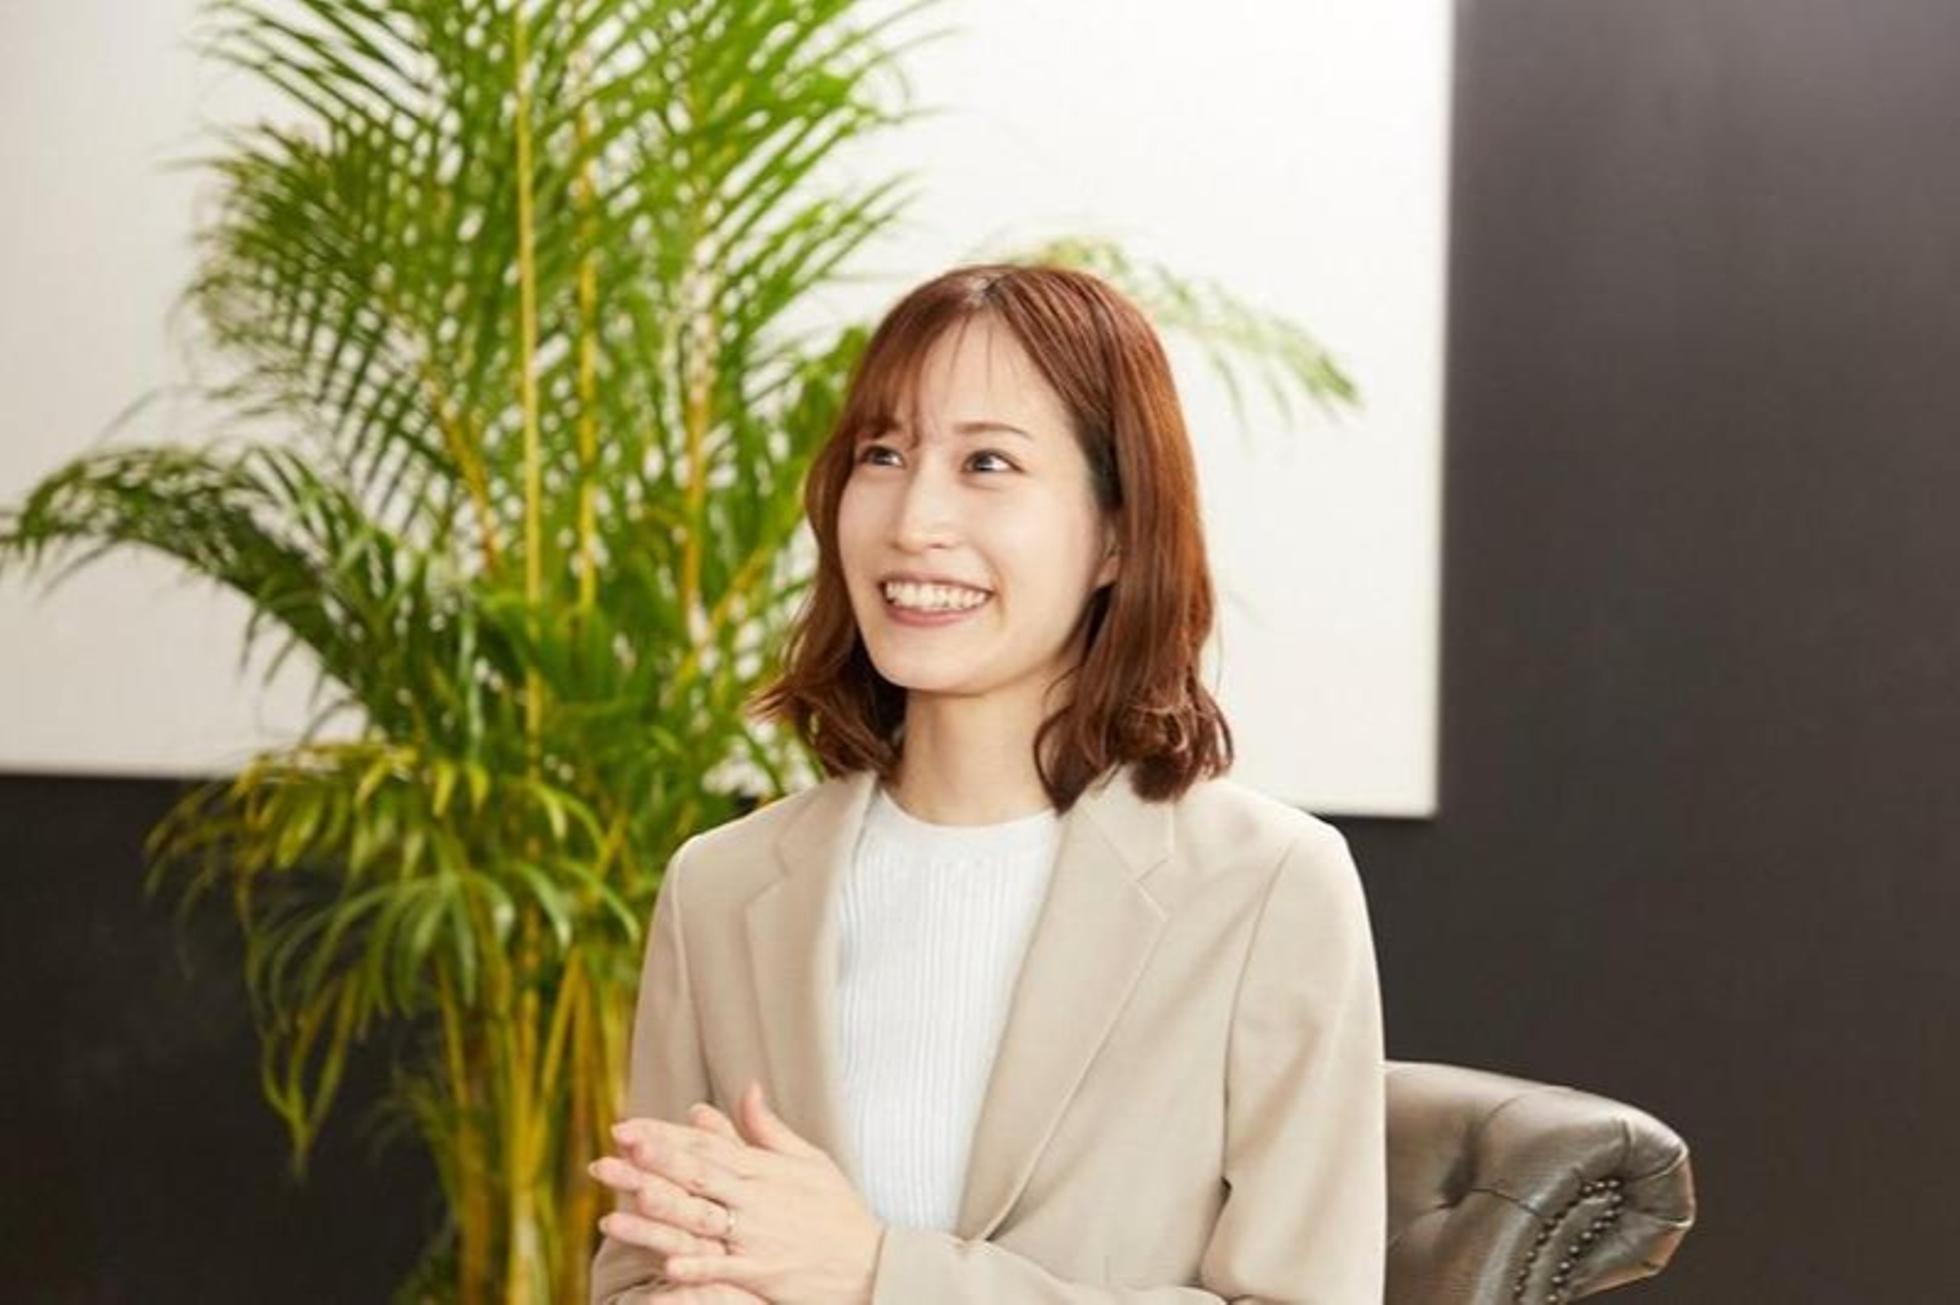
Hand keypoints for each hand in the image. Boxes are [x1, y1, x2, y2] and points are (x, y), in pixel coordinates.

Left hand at [595, 1079, 886, 1304]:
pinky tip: (668, 1265)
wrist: (871, 1261)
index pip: (704, 1145)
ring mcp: (757, 1236)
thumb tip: (746, 1087)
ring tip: (625, 1201)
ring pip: (702, 1219)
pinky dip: (698, 1267)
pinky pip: (724, 1269)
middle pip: (695, 1175)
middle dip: (650, 1162)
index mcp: (762, 1169)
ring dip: (663, 1211)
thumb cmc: (836, 1209)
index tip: (625, 1126)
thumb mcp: (808, 1159)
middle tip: (610, 1151)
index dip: (663, 1135)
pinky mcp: (763, 1272)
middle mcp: (755, 1199)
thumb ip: (769, 1129)